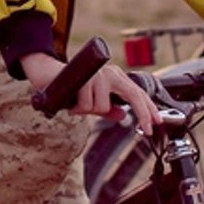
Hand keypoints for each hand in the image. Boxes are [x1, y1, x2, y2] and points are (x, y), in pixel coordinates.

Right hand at [19, 52, 158, 133]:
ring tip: (77, 105)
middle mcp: (109, 73)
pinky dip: (77, 109)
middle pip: (134, 94)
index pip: (137, 92)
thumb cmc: (70, 88)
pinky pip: (87, 104)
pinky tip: (71, 103)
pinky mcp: (85, 77)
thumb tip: (123, 116)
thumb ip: (108, 109)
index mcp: (114, 78)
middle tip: (147, 129)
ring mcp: (98, 74)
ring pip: (103, 106)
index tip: (157, 123)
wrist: (46, 74)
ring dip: (88, 111)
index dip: (149, 108)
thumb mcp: (92, 102)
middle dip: (142, 114)